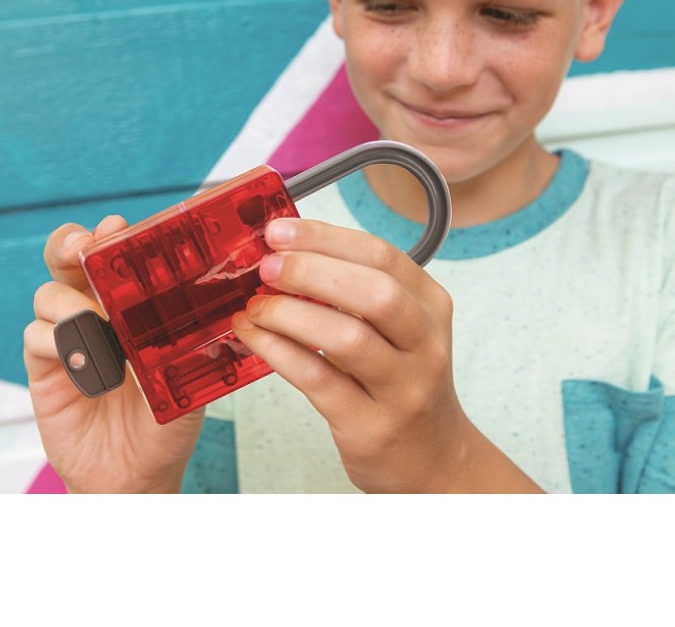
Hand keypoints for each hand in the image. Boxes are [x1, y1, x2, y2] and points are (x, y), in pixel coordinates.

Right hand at [23, 216, 203, 492]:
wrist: (137, 476)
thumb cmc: (167, 424)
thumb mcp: (189, 376)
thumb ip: (187, 340)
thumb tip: (203, 307)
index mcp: (131, 307)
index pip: (113, 258)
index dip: (110, 237)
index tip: (116, 229)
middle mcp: (95, 313)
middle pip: (67, 260)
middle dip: (70, 243)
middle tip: (82, 247)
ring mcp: (68, 339)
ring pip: (49, 294)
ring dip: (70, 302)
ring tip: (98, 327)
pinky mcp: (45, 368)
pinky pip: (35, 337)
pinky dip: (56, 342)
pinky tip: (84, 363)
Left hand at [232, 218, 542, 492]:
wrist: (433, 458)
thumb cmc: (403, 383)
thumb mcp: (398, 329)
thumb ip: (354, 292)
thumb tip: (285, 255)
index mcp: (431, 305)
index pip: (381, 255)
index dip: (324, 238)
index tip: (279, 231)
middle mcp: (426, 344)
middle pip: (374, 292)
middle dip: (311, 271)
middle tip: (267, 267)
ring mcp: (404, 388)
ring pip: (347, 337)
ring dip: (290, 314)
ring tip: (257, 305)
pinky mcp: (373, 426)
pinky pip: (319, 380)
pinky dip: (279, 352)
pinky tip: (255, 337)